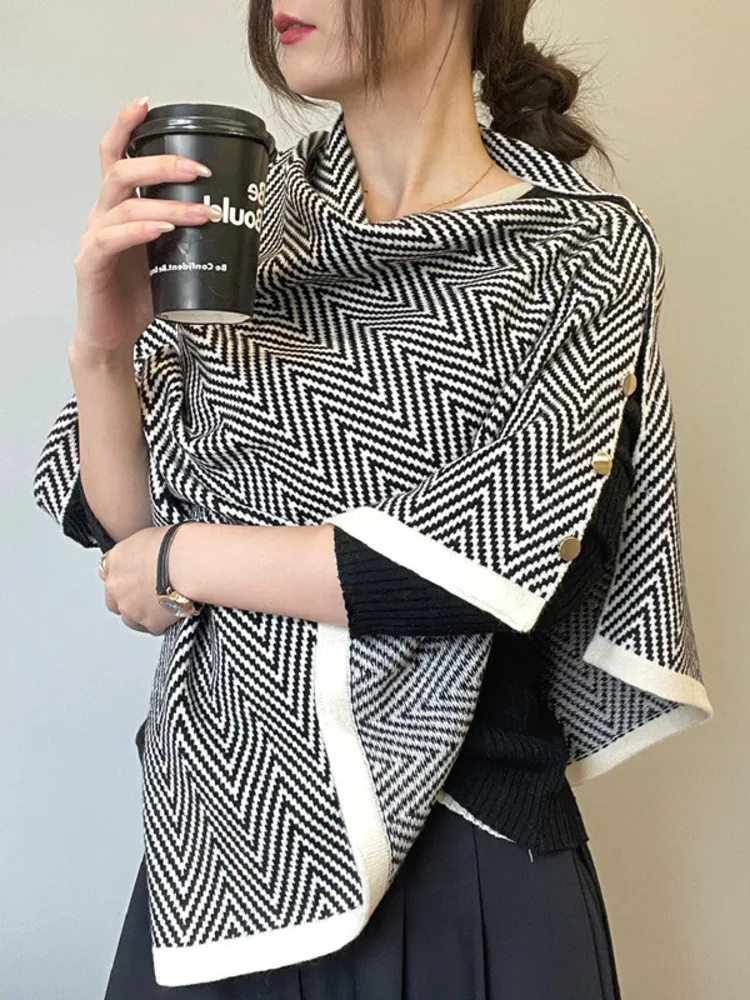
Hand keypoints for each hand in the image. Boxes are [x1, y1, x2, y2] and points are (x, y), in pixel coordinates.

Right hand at [72, 96, 215, 360]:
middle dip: (163, 165)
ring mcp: (94, 240)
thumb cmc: (141, 294)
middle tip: (200, 172)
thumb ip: (189, 234)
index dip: (126, 127)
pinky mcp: (91, 266)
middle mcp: (102, 216)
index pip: (115, 157)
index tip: (147, 104)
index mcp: (118, 208)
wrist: (114, 336)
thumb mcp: (170, 256)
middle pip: (122, 172)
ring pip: (125, 205)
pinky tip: (163, 229)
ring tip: (203, 212)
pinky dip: (139, 231)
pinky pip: (111, 241)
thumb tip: (238, 220)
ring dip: (168, 205)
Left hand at [98, 526, 187, 634]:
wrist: (188, 563)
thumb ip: (140, 551)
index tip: (133, 577)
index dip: (122, 576)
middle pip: (113, 600)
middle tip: (147, 594)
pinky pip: (152, 627)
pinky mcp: (148, 622)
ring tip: (162, 607)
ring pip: (129, 618)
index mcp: (116, 560)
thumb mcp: (151, 536)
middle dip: (127, 599)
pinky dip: (161, 623)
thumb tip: (147, 555)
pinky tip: (173, 614)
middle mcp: (117, 585)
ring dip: (141, 614)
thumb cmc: (176, 545)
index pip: (107, 572)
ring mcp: (130, 607)